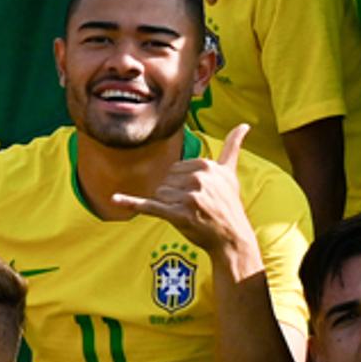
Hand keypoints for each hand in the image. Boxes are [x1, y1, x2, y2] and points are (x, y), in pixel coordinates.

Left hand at [112, 124, 255, 257]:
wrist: (231, 236)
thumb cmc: (229, 204)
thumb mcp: (231, 173)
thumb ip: (234, 146)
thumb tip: (244, 124)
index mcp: (206, 165)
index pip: (175, 169)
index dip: (180, 184)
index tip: (198, 194)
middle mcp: (198, 178)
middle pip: (165, 181)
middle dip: (173, 195)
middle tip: (194, 207)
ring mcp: (188, 197)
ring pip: (159, 195)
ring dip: (168, 207)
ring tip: (188, 214)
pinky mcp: (178, 214)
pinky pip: (150, 206)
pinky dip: (131, 202)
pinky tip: (116, 199)